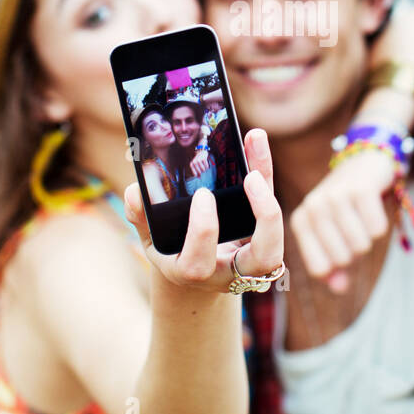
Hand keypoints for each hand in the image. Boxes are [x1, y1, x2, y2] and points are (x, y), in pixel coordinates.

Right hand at [123, 129, 284, 292]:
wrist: (198, 269)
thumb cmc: (172, 250)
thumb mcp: (152, 239)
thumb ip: (141, 218)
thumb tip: (135, 193)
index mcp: (193, 273)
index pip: (199, 265)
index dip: (202, 232)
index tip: (202, 195)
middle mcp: (230, 272)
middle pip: (264, 259)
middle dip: (264, 218)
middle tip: (251, 178)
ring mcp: (252, 258)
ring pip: (278, 237)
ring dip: (271, 193)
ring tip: (256, 147)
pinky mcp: (265, 235)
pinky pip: (272, 207)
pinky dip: (266, 173)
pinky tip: (255, 141)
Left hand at [291, 147, 397, 292]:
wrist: (363, 164)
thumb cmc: (347, 209)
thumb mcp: (334, 236)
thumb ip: (334, 268)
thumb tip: (339, 288)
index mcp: (301, 222)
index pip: (320, 269)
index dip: (338, 266)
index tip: (340, 246)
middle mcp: (313, 208)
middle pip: (342, 259)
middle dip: (355, 250)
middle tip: (354, 226)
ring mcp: (335, 197)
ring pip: (361, 246)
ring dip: (369, 238)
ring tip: (361, 216)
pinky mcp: (360, 190)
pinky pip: (377, 230)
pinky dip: (380, 225)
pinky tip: (373, 207)